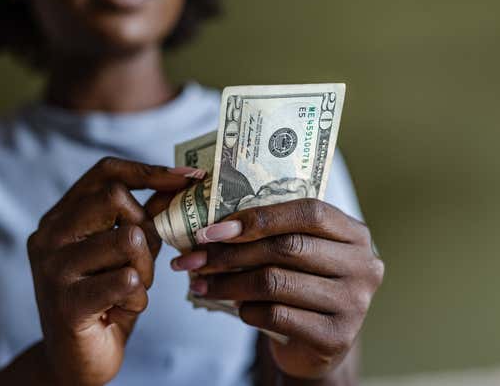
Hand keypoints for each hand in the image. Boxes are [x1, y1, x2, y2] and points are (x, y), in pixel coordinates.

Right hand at [27, 157, 197, 385]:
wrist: (76, 361)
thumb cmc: (104, 300)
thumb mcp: (124, 253)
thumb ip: (143, 219)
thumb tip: (178, 183)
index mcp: (60, 218)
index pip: (104, 172)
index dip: (149, 170)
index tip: (188, 177)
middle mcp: (49, 236)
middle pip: (115, 197)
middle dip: (146, 229)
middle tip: (143, 260)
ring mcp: (53, 268)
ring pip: (128, 239)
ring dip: (145, 269)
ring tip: (132, 289)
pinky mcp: (67, 302)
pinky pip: (127, 281)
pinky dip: (138, 298)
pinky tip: (122, 309)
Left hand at [170, 199, 383, 380]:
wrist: (317, 343)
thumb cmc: (301, 284)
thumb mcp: (297, 253)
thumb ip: (270, 234)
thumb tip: (209, 228)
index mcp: (354, 234)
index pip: (308, 212)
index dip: (258, 217)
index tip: (213, 230)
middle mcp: (363, 266)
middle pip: (287, 247)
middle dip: (231, 253)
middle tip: (194, 260)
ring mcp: (354, 303)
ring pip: (275, 282)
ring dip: (228, 283)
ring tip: (201, 285)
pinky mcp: (336, 337)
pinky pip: (276, 316)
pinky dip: (247, 311)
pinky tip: (237, 309)